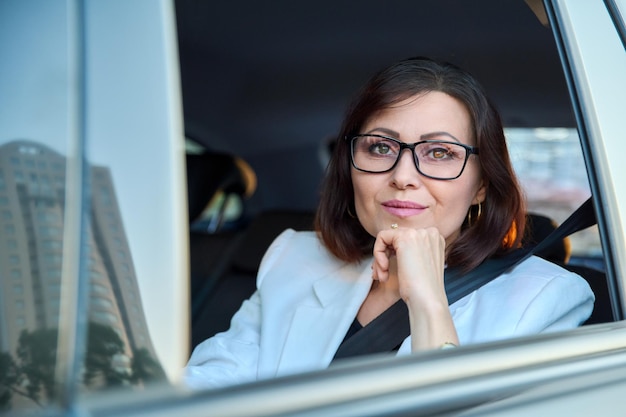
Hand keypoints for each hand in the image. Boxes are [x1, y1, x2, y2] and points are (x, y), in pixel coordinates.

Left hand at [371, 225, 458, 349]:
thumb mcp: (419, 265)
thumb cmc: (423, 289)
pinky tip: (383, 270)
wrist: (427, 299)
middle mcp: (429, 232)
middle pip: (396, 238)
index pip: (406, 238)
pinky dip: (377, 253)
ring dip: (380, 259)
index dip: (394, 254)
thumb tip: (389, 246)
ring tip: (381, 276)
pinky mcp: (405, 238)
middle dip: (385, 256)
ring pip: (388, 238)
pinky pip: (382, 237)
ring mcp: (418, 233)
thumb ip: (411, 251)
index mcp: (436, 239)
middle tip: (381, 274)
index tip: (389, 270)